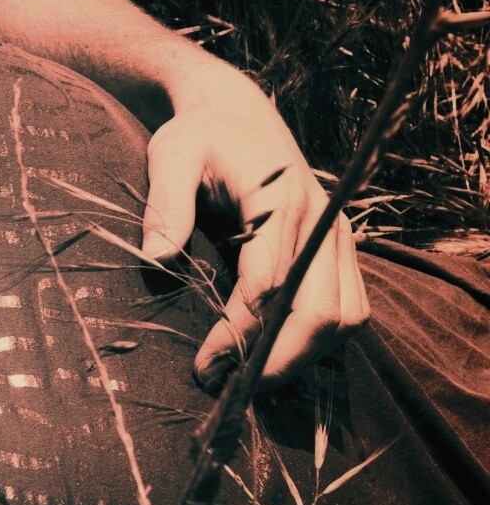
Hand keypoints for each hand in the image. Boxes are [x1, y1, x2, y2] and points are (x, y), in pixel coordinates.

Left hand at [139, 90, 369, 389]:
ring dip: (304, 358)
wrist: (238, 116)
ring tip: (250, 381)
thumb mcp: (170, 155)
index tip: (203, 366)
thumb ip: (164, 205)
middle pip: (321, 312)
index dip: (239, 332)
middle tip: (227, 388)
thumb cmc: (198, 137)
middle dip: (278, 360)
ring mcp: (337, 236)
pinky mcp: (340, 250)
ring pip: (346, 317)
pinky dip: (320, 343)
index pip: (269, 283)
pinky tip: (275, 358)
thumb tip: (155, 260)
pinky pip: (349, 308)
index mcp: (281, 198)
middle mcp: (321, 220)